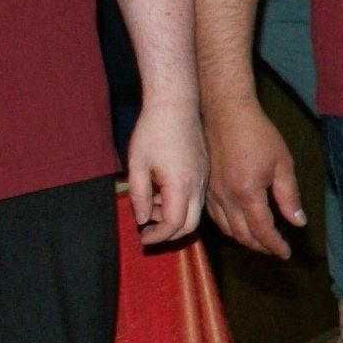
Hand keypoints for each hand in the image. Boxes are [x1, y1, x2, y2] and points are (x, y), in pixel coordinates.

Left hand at [126, 99, 207, 245]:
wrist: (176, 104)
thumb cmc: (153, 132)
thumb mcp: (137, 166)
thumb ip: (139, 197)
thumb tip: (143, 219)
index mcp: (180, 185)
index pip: (174, 224)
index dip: (157, 237)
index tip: (142, 238)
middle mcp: (197, 185)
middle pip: (190, 225)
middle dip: (169, 234)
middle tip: (148, 230)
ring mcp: (203, 177)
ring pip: (194, 211)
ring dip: (173, 216)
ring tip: (150, 200)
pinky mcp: (204, 170)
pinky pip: (196, 196)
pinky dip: (180, 202)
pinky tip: (161, 189)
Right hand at [203, 97, 304, 257]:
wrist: (226, 113)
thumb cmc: (258, 134)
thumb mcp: (282, 163)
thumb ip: (289, 196)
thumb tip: (298, 222)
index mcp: (247, 193)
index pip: (262, 231)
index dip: (275, 245)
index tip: (286, 253)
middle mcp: (225, 199)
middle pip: (243, 236)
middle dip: (261, 247)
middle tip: (276, 249)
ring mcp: (211, 195)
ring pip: (227, 230)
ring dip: (245, 240)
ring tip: (261, 240)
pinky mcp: (204, 189)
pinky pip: (216, 218)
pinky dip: (230, 228)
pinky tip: (241, 225)